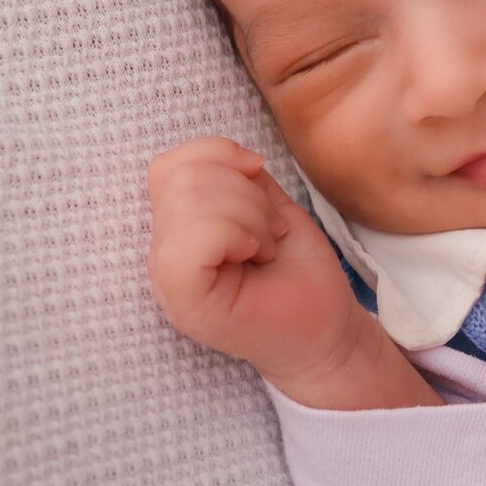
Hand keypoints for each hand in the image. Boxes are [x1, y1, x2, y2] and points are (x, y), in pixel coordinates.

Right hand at [146, 136, 360, 384]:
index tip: (259, 191)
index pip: (170, 164)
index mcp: (176, 228)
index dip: (222, 158)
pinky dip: (239, 234)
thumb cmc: (297, 270)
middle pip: (183, 176)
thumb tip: (238, 157)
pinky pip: (195, 237)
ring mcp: (166, 277)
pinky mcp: (183, 299)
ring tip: (263, 248)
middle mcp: (161, 251)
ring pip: (190, 198)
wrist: (325, 328)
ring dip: (249, 215)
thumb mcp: (268, 205)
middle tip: (266, 233)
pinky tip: (255, 257)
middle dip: (245, 193)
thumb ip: (238, 176)